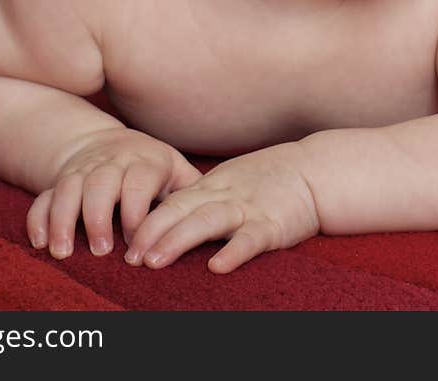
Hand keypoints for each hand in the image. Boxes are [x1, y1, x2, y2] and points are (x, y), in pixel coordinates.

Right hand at [26, 127, 200, 258]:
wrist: (108, 145)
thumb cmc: (151, 168)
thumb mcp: (175, 170)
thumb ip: (191, 191)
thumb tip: (213, 216)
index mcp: (144, 160)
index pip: (139, 182)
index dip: (137, 213)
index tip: (137, 245)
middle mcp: (110, 163)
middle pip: (100, 183)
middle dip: (98, 217)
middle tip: (101, 251)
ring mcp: (82, 170)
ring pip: (68, 189)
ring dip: (64, 219)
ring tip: (63, 253)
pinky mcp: (60, 181)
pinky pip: (43, 196)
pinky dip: (38, 218)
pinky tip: (40, 243)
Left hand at [123, 143, 319, 272]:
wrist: (313, 171)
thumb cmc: (268, 179)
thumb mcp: (229, 182)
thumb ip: (201, 199)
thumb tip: (166, 219)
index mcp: (212, 187)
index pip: (172, 202)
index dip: (147, 221)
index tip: (125, 242)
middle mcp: (224, 195)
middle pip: (181, 211)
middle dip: (152, 233)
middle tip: (129, 257)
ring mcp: (247, 208)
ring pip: (207, 222)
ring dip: (178, 240)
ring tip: (154, 260)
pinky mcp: (272, 225)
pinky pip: (250, 238)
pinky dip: (234, 251)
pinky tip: (218, 266)